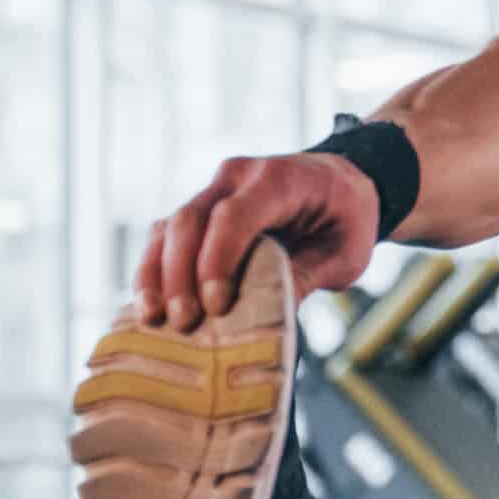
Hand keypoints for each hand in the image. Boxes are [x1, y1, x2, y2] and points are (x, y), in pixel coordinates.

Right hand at [135, 154, 380, 327]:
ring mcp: (213, 190)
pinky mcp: (200, 211)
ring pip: (168, 227)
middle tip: (183, 322)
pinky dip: (155, 271)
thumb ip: (308, 279)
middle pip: (191, 219)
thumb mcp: (346, 254)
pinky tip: (151, 307)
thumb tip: (267, 322)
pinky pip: (165, 237)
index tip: (216, 305)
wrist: (341, 183)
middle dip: (180, 273)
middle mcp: (237, 176)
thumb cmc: (348, 218)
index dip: (218, 260)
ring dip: (156, 274)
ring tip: (152, 318)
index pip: (234, 215)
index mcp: (280, 179)